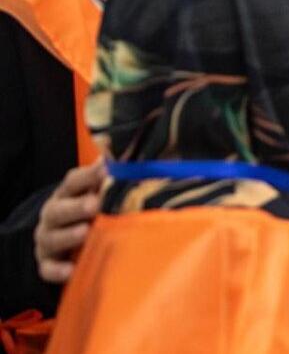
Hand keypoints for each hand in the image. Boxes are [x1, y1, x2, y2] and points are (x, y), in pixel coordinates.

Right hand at [35, 160, 105, 282]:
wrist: (60, 246)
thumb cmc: (84, 214)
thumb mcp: (93, 193)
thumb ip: (103, 175)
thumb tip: (113, 146)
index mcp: (67, 195)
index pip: (72, 182)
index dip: (87, 176)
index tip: (104, 169)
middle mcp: (53, 215)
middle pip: (59, 209)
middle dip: (76, 206)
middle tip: (95, 204)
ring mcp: (48, 240)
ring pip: (52, 237)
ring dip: (68, 235)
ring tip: (84, 232)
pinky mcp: (47, 264)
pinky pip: (48, 268)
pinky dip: (57, 270)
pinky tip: (70, 270)